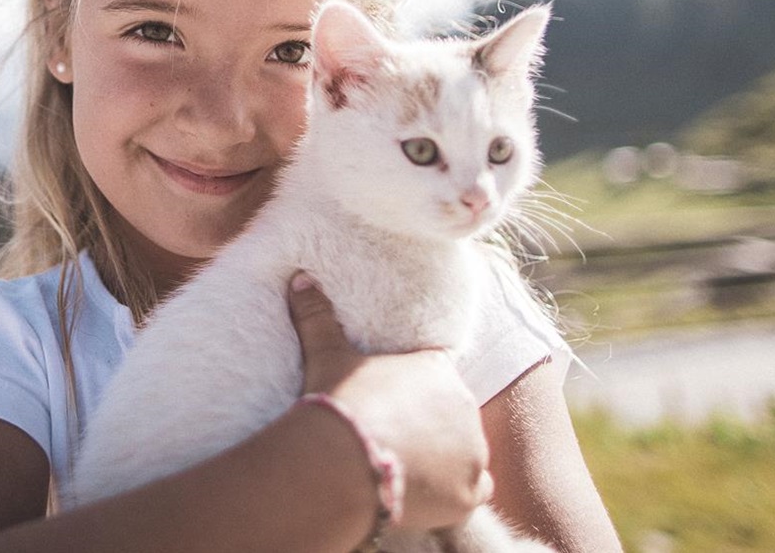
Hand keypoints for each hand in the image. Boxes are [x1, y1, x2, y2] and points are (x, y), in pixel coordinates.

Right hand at [286, 271, 490, 531]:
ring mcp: (471, 451)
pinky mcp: (468, 491)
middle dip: (431, 430)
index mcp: (437, 370)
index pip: (439, 375)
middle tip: (395, 443)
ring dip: (446, 463)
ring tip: (407, 473)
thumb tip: (299, 278)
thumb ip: (318, 317)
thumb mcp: (327, 357)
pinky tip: (426, 498)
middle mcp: (464, 407)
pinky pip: (475, 493)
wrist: (343, 463)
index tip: (398, 407)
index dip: (418, 393)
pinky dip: (455, 496)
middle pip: (454, 418)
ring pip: (468, 455)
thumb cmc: (339, 405)